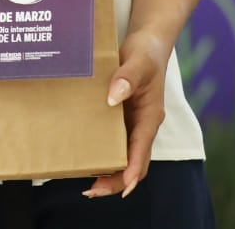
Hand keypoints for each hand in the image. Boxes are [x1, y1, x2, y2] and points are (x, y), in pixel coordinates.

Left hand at [85, 30, 169, 199]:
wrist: (146, 43)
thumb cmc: (145, 53)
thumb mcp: (139, 61)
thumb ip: (128, 77)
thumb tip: (113, 97)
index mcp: (151, 116)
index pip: (144, 149)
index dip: (134, 169)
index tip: (125, 185)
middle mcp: (142, 126)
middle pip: (133, 162)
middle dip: (116, 180)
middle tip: (92, 191)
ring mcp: (131, 125)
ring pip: (122, 157)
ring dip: (108, 173)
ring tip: (86, 185)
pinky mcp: (119, 120)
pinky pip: (112, 144)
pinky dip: (101, 156)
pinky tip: (83, 160)